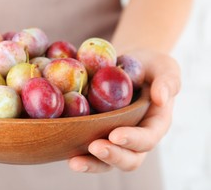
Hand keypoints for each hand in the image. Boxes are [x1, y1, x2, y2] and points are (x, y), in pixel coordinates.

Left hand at [68, 49, 179, 172]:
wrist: (128, 64)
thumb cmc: (149, 66)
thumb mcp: (164, 67)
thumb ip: (168, 81)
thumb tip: (161, 98)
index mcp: (154, 124)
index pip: (147, 139)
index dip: (133, 140)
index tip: (116, 135)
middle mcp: (135, 138)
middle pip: (128, 159)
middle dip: (111, 156)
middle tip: (94, 147)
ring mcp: (114, 138)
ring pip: (106, 161)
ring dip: (91, 163)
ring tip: (73, 162)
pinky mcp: (95, 133)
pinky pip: (87, 148)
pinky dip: (76, 151)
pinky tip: (60, 147)